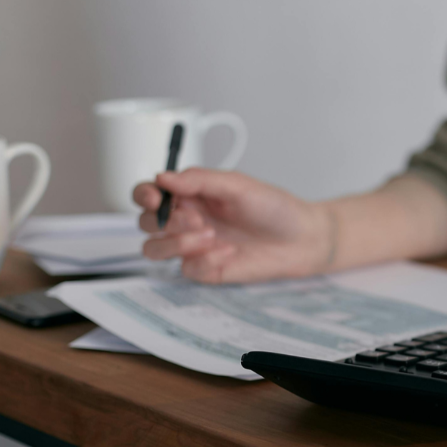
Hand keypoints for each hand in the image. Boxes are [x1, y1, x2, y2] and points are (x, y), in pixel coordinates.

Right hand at [135, 168, 332, 283]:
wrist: (303, 239)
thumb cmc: (274, 208)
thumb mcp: (238, 185)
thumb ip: (199, 179)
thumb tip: (163, 177)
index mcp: (190, 194)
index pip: (148, 194)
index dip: (144, 195)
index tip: (155, 197)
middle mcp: (187, 220)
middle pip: (145, 222)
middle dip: (165, 221)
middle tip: (198, 219)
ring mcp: (193, 247)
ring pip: (154, 249)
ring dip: (175, 242)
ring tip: (210, 234)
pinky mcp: (206, 269)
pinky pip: (187, 269)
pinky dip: (205, 260)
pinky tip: (230, 252)